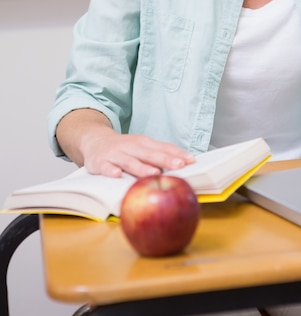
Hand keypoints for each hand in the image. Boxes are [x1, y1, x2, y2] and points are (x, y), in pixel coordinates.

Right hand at [81, 126, 195, 177]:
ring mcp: (116, 154)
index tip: (191, 160)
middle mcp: (131, 147)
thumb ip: (160, 154)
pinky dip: (111, 170)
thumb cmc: (125, 148)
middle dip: (165, 160)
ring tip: (154, 173)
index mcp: (143, 143)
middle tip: (179, 166)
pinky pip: (106, 167)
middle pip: (150, 154)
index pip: (163, 148)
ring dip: (142, 167)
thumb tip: (184, 162)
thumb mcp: (142, 147)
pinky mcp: (100, 162)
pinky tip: (117, 175)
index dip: (177, 154)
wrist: (95, 140)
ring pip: (130, 162)